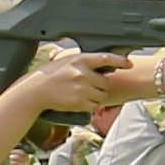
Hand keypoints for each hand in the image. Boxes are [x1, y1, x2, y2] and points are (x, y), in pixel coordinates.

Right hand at [15, 48, 161, 115]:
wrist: (35, 91)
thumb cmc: (50, 75)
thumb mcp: (65, 61)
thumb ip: (83, 61)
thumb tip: (101, 62)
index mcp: (80, 59)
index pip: (106, 58)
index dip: (120, 61)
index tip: (129, 64)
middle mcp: (82, 73)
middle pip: (105, 82)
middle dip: (101, 86)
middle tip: (91, 86)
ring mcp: (81, 89)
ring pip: (101, 95)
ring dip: (96, 97)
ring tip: (83, 94)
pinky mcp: (79, 103)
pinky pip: (94, 106)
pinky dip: (90, 106)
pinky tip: (79, 101)